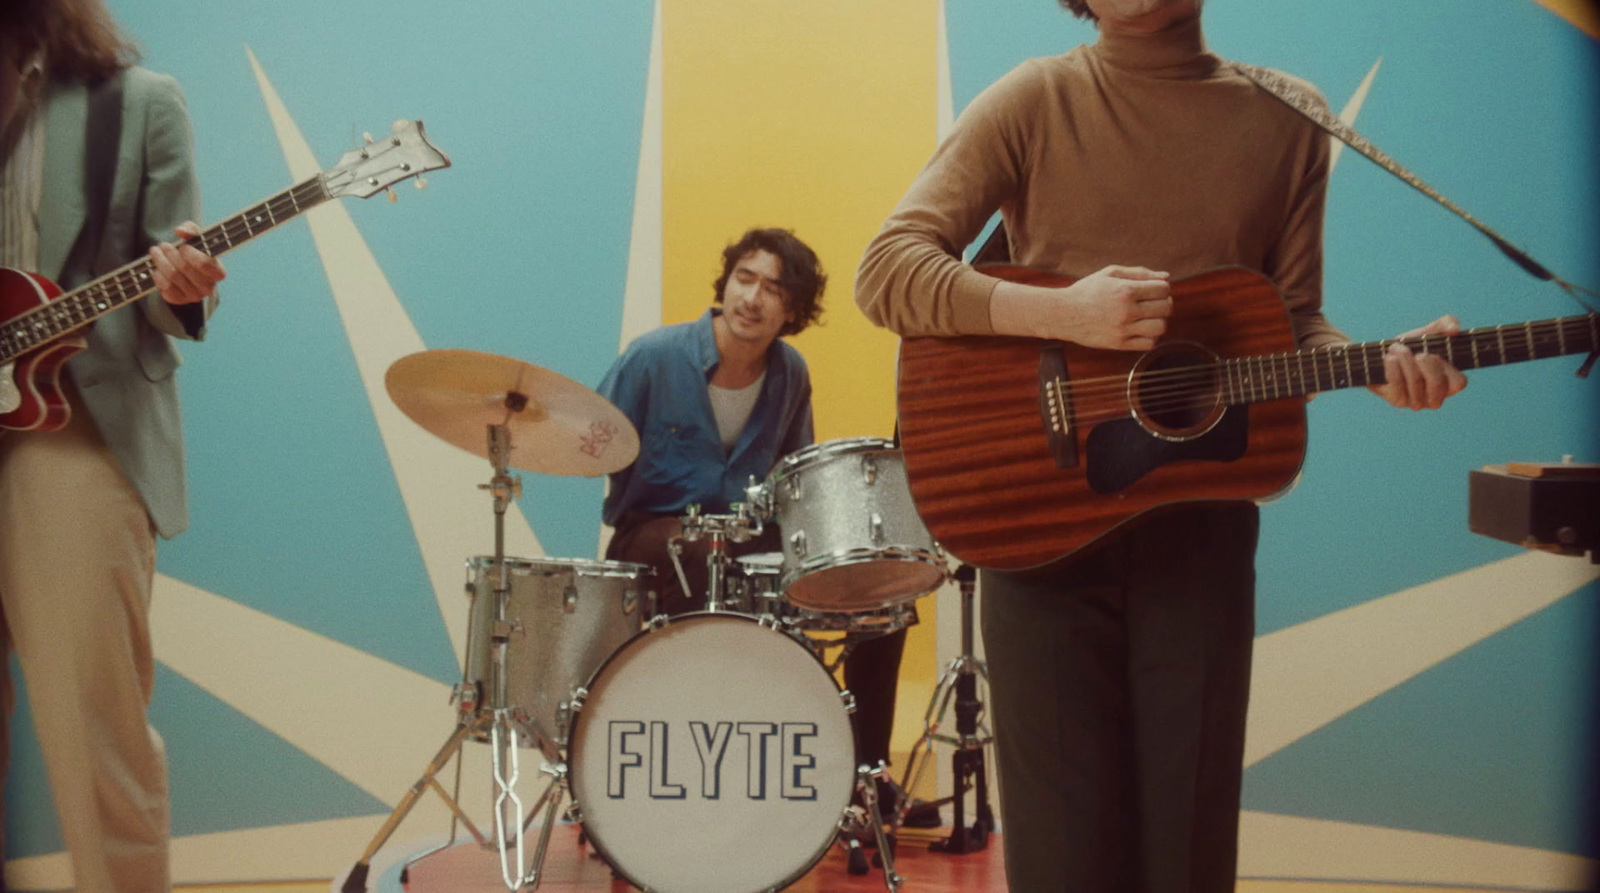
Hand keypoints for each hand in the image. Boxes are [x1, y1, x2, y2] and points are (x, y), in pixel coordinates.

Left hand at [149, 221, 224, 304]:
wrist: (188, 271)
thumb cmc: (195, 252)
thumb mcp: (196, 238)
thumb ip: (191, 229)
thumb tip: (180, 231)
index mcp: (218, 272)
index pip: (206, 265)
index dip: (192, 254)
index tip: (183, 246)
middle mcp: (208, 287)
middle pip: (184, 269)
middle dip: (170, 254)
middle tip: (163, 245)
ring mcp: (194, 296)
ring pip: (172, 276)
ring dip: (160, 261)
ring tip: (155, 251)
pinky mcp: (180, 300)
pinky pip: (166, 288)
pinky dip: (158, 276)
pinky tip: (157, 269)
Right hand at [991, 264, 1172, 349]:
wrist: (1063, 313)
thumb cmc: (1087, 291)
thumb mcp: (1110, 274)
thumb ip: (1139, 273)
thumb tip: (1166, 277)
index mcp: (1126, 290)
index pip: (1163, 289)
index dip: (1162, 288)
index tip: (1153, 290)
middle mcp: (1126, 311)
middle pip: (1166, 308)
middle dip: (1163, 303)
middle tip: (1152, 303)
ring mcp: (1123, 329)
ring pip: (1160, 327)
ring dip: (1159, 320)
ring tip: (1148, 317)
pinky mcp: (1119, 344)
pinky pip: (1149, 344)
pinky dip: (1151, 337)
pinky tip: (1141, 329)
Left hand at [1370, 315, 1467, 409]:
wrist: (1382, 356)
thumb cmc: (1413, 346)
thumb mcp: (1430, 331)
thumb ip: (1447, 323)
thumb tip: (1454, 330)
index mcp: (1449, 383)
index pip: (1458, 383)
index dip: (1447, 367)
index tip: (1435, 354)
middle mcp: (1435, 397)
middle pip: (1437, 384)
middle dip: (1426, 364)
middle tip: (1417, 353)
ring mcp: (1417, 401)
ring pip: (1416, 384)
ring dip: (1405, 361)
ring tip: (1397, 348)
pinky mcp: (1398, 401)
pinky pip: (1398, 388)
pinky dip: (1393, 369)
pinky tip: (1389, 358)